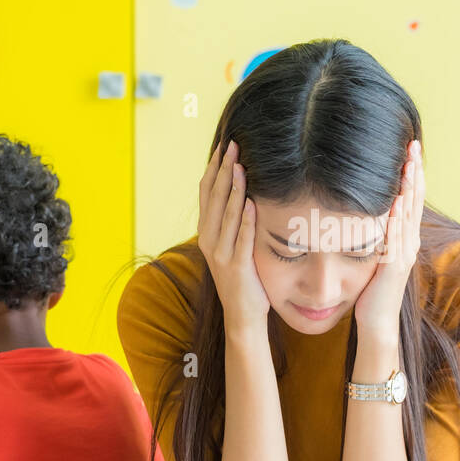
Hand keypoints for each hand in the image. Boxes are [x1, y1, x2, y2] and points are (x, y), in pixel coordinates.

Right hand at [198, 140, 269, 333]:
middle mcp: (209, 240)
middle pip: (215, 198)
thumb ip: (231, 220)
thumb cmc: (242, 276)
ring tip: (240, 167)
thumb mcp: (231, 244)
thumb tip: (242, 188)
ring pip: (227, 215)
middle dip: (224, 170)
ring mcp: (222, 255)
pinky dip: (247, 221)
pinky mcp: (238, 267)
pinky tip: (253, 204)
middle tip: (233, 146)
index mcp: (206, 232)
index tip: (223, 146)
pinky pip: (242, 240)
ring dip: (234, 190)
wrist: (242, 314)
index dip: (214, 168)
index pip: (207, 193)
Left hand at [354, 139, 423, 333]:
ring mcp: (404, 253)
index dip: (413, 174)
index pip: (411, 199)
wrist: (376, 322)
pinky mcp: (394, 266)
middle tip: (413, 145)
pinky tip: (396, 201)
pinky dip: (397, 219)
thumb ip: (377, 234)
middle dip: (415, 172)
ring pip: (409, 214)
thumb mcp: (375, 255)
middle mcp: (409, 242)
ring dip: (410, 189)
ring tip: (409, 164)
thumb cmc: (371, 290)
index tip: (410, 150)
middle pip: (415, 200)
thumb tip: (371, 211)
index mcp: (405, 238)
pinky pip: (396, 238)